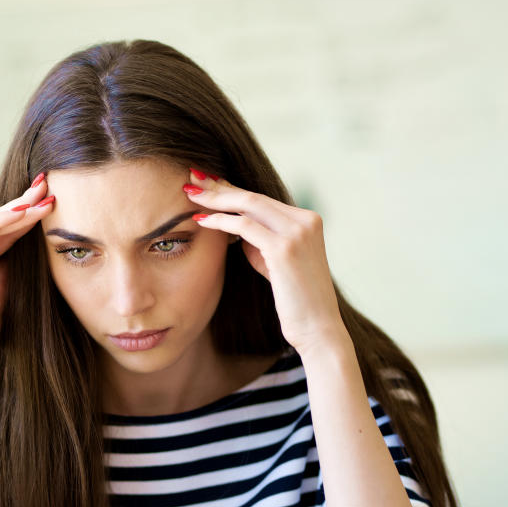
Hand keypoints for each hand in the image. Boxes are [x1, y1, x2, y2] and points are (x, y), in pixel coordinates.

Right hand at [0, 174, 55, 380]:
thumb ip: (4, 284)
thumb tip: (19, 266)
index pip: (2, 233)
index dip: (27, 218)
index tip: (52, 204)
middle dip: (24, 203)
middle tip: (49, 184)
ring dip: (18, 208)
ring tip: (43, 194)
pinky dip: (1, 222)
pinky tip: (23, 212)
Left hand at [184, 169, 346, 357]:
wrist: (317, 328)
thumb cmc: (294, 299)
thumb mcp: (275, 261)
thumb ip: (260, 240)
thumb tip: (234, 226)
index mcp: (307, 219)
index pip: (262, 198)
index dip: (232, 188)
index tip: (207, 182)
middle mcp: (306, 220)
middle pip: (254, 195)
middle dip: (220, 185)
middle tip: (192, 177)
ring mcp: (297, 232)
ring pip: (249, 205)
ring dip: (216, 198)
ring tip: (190, 195)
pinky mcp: (285, 249)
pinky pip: (244, 227)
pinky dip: (220, 222)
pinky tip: (201, 221)